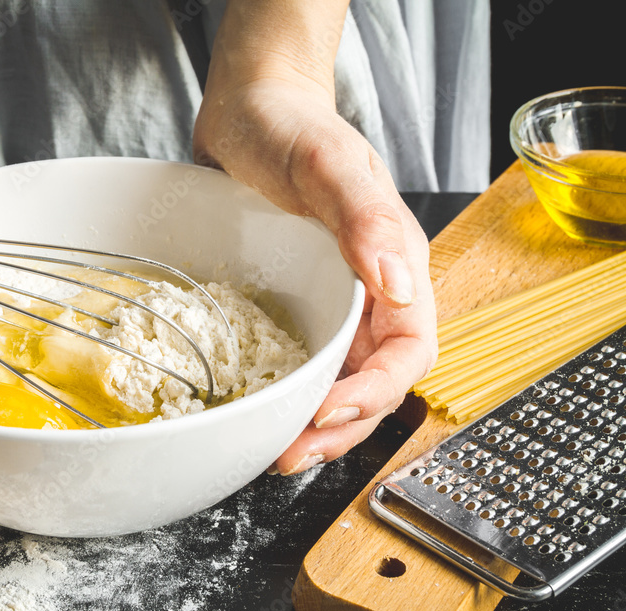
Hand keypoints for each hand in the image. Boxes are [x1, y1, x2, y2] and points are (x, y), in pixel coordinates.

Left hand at [193, 2, 436, 474]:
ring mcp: (327, 303)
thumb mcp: (328, 165)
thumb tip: (398, 287)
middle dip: (338, 427)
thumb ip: (366, 218)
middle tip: (289, 456)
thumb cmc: (291, 127)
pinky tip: (253, 411)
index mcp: (395, 267)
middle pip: (371, 382)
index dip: (375, 392)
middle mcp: (367, 294)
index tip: (327, 412)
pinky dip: (281, 395)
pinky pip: (296, 362)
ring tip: (273, 452)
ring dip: (311, 424)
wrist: (247, 109)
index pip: (408, 350)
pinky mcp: (290, 305)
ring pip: (334, 382)